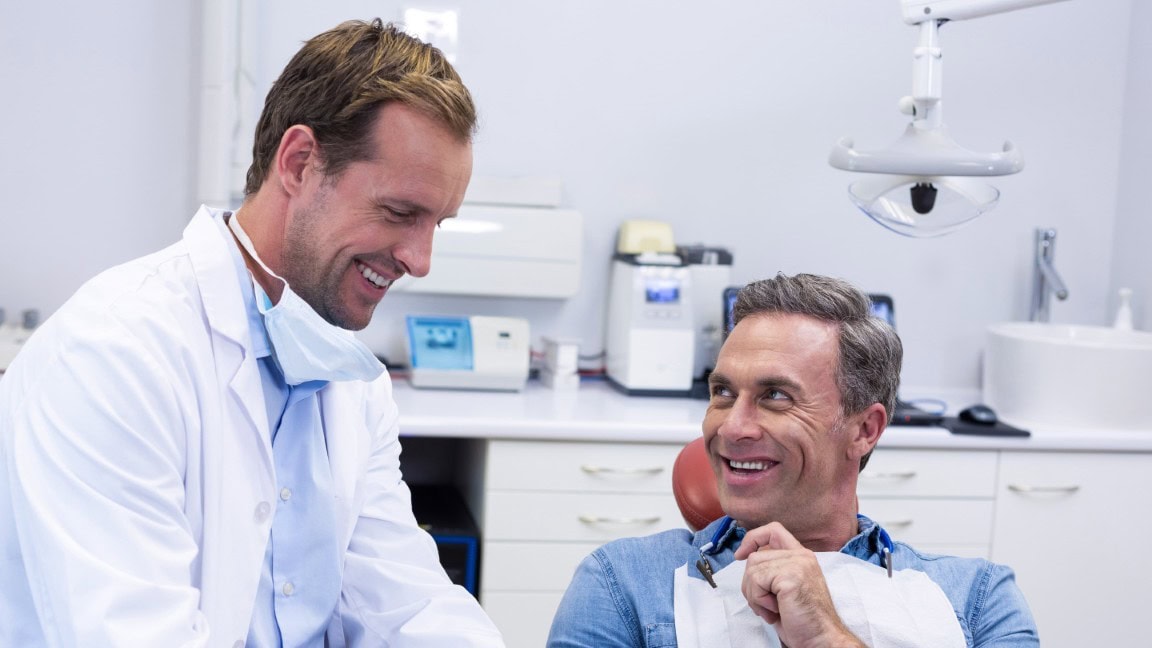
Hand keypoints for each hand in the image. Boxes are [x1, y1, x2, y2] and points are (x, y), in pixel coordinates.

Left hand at [733, 522, 864, 647]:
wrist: (820, 639)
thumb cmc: (802, 620)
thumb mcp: (784, 588)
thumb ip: (772, 569)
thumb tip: (746, 557)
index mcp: (801, 556)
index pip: (773, 530)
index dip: (753, 538)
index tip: (741, 555)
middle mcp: (801, 556)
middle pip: (755, 557)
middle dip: (751, 585)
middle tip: (767, 605)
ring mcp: (797, 564)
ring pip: (752, 569)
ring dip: (755, 596)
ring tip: (773, 609)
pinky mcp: (791, 576)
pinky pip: (756, 581)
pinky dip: (759, 601)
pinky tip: (775, 611)